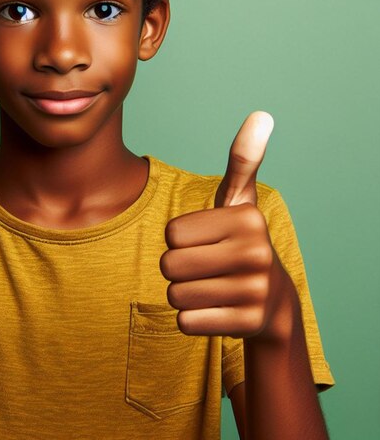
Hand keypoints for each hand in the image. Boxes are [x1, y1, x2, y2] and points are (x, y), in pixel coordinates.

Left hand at [159, 111, 294, 341]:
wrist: (270, 303)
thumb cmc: (240, 243)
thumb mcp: (239, 201)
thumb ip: (243, 160)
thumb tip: (262, 114)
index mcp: (247, 218)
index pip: (171, 232)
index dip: (180, 240)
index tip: (207, 242)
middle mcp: (257, 253)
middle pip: (169, 264)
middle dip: (177, 269)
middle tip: (205, 269)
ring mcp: (255, 291)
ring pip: (175, 295)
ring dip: (183, 294)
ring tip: (211, 288)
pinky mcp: (248, 325)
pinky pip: (185, 323)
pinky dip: (191, 319)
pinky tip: (215, 310)